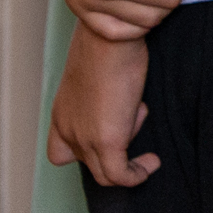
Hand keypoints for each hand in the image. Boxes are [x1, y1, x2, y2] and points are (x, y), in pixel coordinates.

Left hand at [45, 26, 158, 186]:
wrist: (110, 36)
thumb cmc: (107, 43)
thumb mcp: (94, 72)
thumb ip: (99, 94)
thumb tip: (122, 102)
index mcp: (62, 113)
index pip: (60, 152)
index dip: (83, 154)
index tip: (109, 135)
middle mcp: (68, 130)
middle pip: (88, 163)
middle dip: (116, 144)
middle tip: (134, 113)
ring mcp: (85, 139)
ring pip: (105, 174)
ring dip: (129, 160)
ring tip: (144, 127)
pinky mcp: (107, 141)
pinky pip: (121, 175)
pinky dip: (137, 174)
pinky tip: (152, 162)